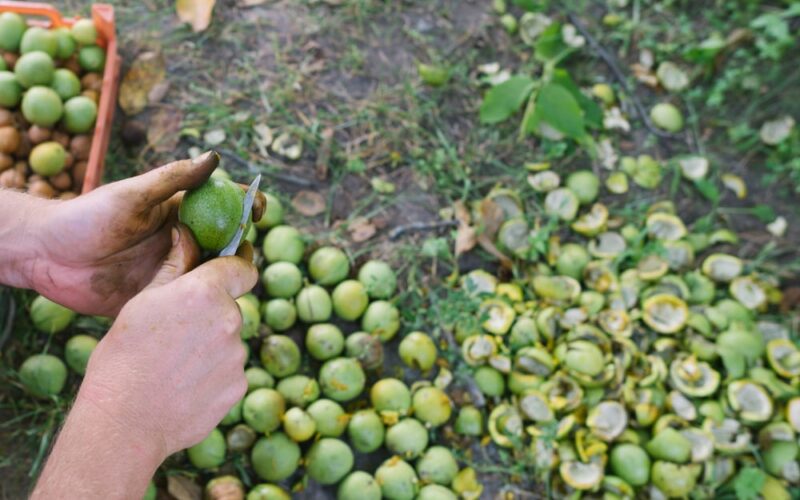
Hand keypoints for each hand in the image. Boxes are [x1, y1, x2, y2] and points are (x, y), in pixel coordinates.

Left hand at [30, 151, 264, 316]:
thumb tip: (215, 158)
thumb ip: (173, 179)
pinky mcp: (160, 300)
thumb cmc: (84, 218)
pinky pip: (188, 305)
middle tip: (235, 254)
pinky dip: (198, 305)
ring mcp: (173, 272)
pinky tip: (197, 305)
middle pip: (228, 245)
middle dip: (240, 248)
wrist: (44, 257)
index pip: (225, 206)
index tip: (258, 213)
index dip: (248, 207)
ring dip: (220, 277)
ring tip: (210, 278)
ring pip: (214, 276)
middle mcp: (183, 242)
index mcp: (180, 212)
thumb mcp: (131, 195)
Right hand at [32, 254, 256, 498]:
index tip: (231, 266)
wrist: (124, 422)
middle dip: (209, 314)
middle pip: (229, 307)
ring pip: (228, 342)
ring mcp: (237, 356)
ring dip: (209, 347)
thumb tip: (187, 233)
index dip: (236, 266)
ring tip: (172, 366)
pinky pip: (228, 372)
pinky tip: (182, 386)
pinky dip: (211, 376)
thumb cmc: (123, 358)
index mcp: (205, 292)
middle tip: (174, 334)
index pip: (241, 267)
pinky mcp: (238, 386)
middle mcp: (230, 320)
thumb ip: (175, 266)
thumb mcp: (141, 302)